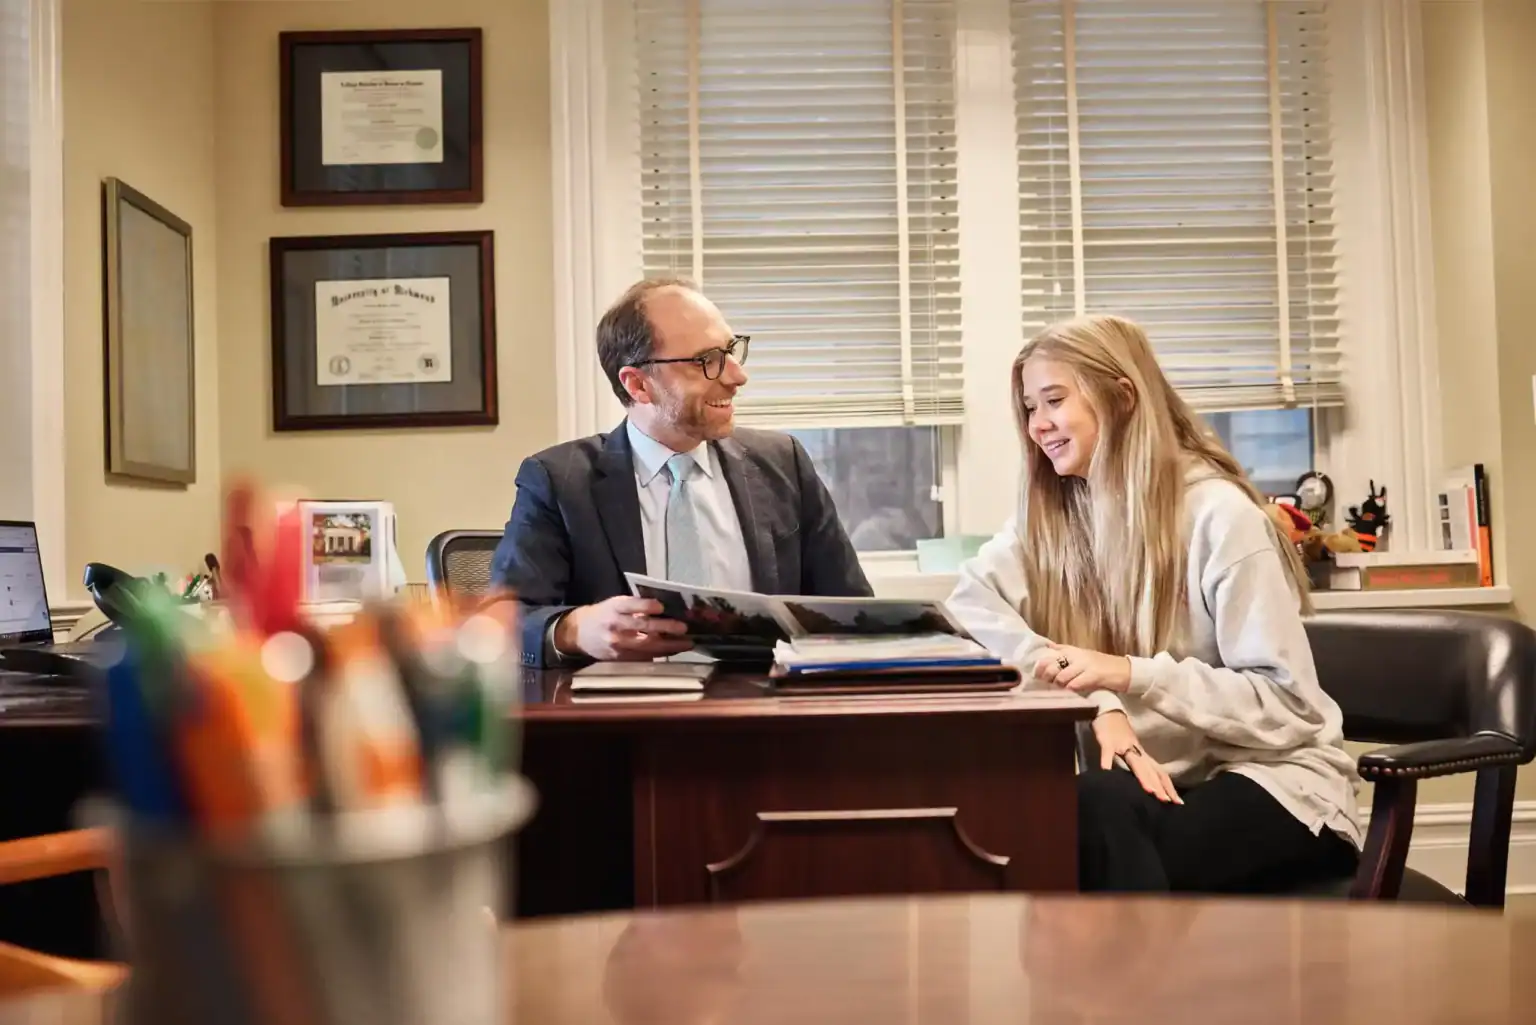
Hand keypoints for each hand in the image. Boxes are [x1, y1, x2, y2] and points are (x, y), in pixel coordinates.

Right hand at [555, 596, 692, 660]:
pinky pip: (643, 657)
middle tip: (684, 628)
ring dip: (668, 645)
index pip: (631, 606)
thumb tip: (664, 611)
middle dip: (665, 628)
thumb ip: (636, 607)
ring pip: (646, 646)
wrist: (580, 633)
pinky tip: (673, 651)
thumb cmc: (605, 614)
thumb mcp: (616, 604)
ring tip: (686, 643)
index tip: (661, 607)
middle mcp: (615, 625)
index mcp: (614, 607)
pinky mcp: (619, 657)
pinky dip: (660, 654)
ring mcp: (617, 644)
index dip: (646, 606)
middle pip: (642, 627)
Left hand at [1033, 645, 1131, 693]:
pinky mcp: (1094, 674)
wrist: (1125, 670)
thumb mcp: (1082, 656)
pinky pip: (1075, 684)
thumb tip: (1047, 648)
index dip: (1040, 667)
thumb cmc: (1102, 666)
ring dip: (1058, 687)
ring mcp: (1086, 664)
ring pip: (1062, 676)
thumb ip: (1066, 653)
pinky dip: (1070, 690)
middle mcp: (1077, 655)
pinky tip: (1071, 694)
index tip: (1037, 677)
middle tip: (1048, 687)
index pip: (1049, 655)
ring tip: (1061, 692)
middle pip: (1052, 666)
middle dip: (1047, 679)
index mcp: (1073, 650)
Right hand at [1092, 711, 1181, 803]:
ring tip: (1150, 792)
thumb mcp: (1131, 749)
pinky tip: (1106, 771)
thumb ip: (1137, 764)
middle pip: (1151, 770)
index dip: (1169, 787)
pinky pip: (1107, 752)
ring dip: (1144, 777)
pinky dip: (1107, 761)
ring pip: (1136, 763)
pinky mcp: (1107, 741)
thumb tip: (1148, 783)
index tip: (1178, 803)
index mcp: (1143, 755)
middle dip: (1160, 786)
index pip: (1159, 773)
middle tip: (1168, 801)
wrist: (1108, 711)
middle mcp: (1137, 751)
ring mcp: (1122, 746)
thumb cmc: (1119, 732)